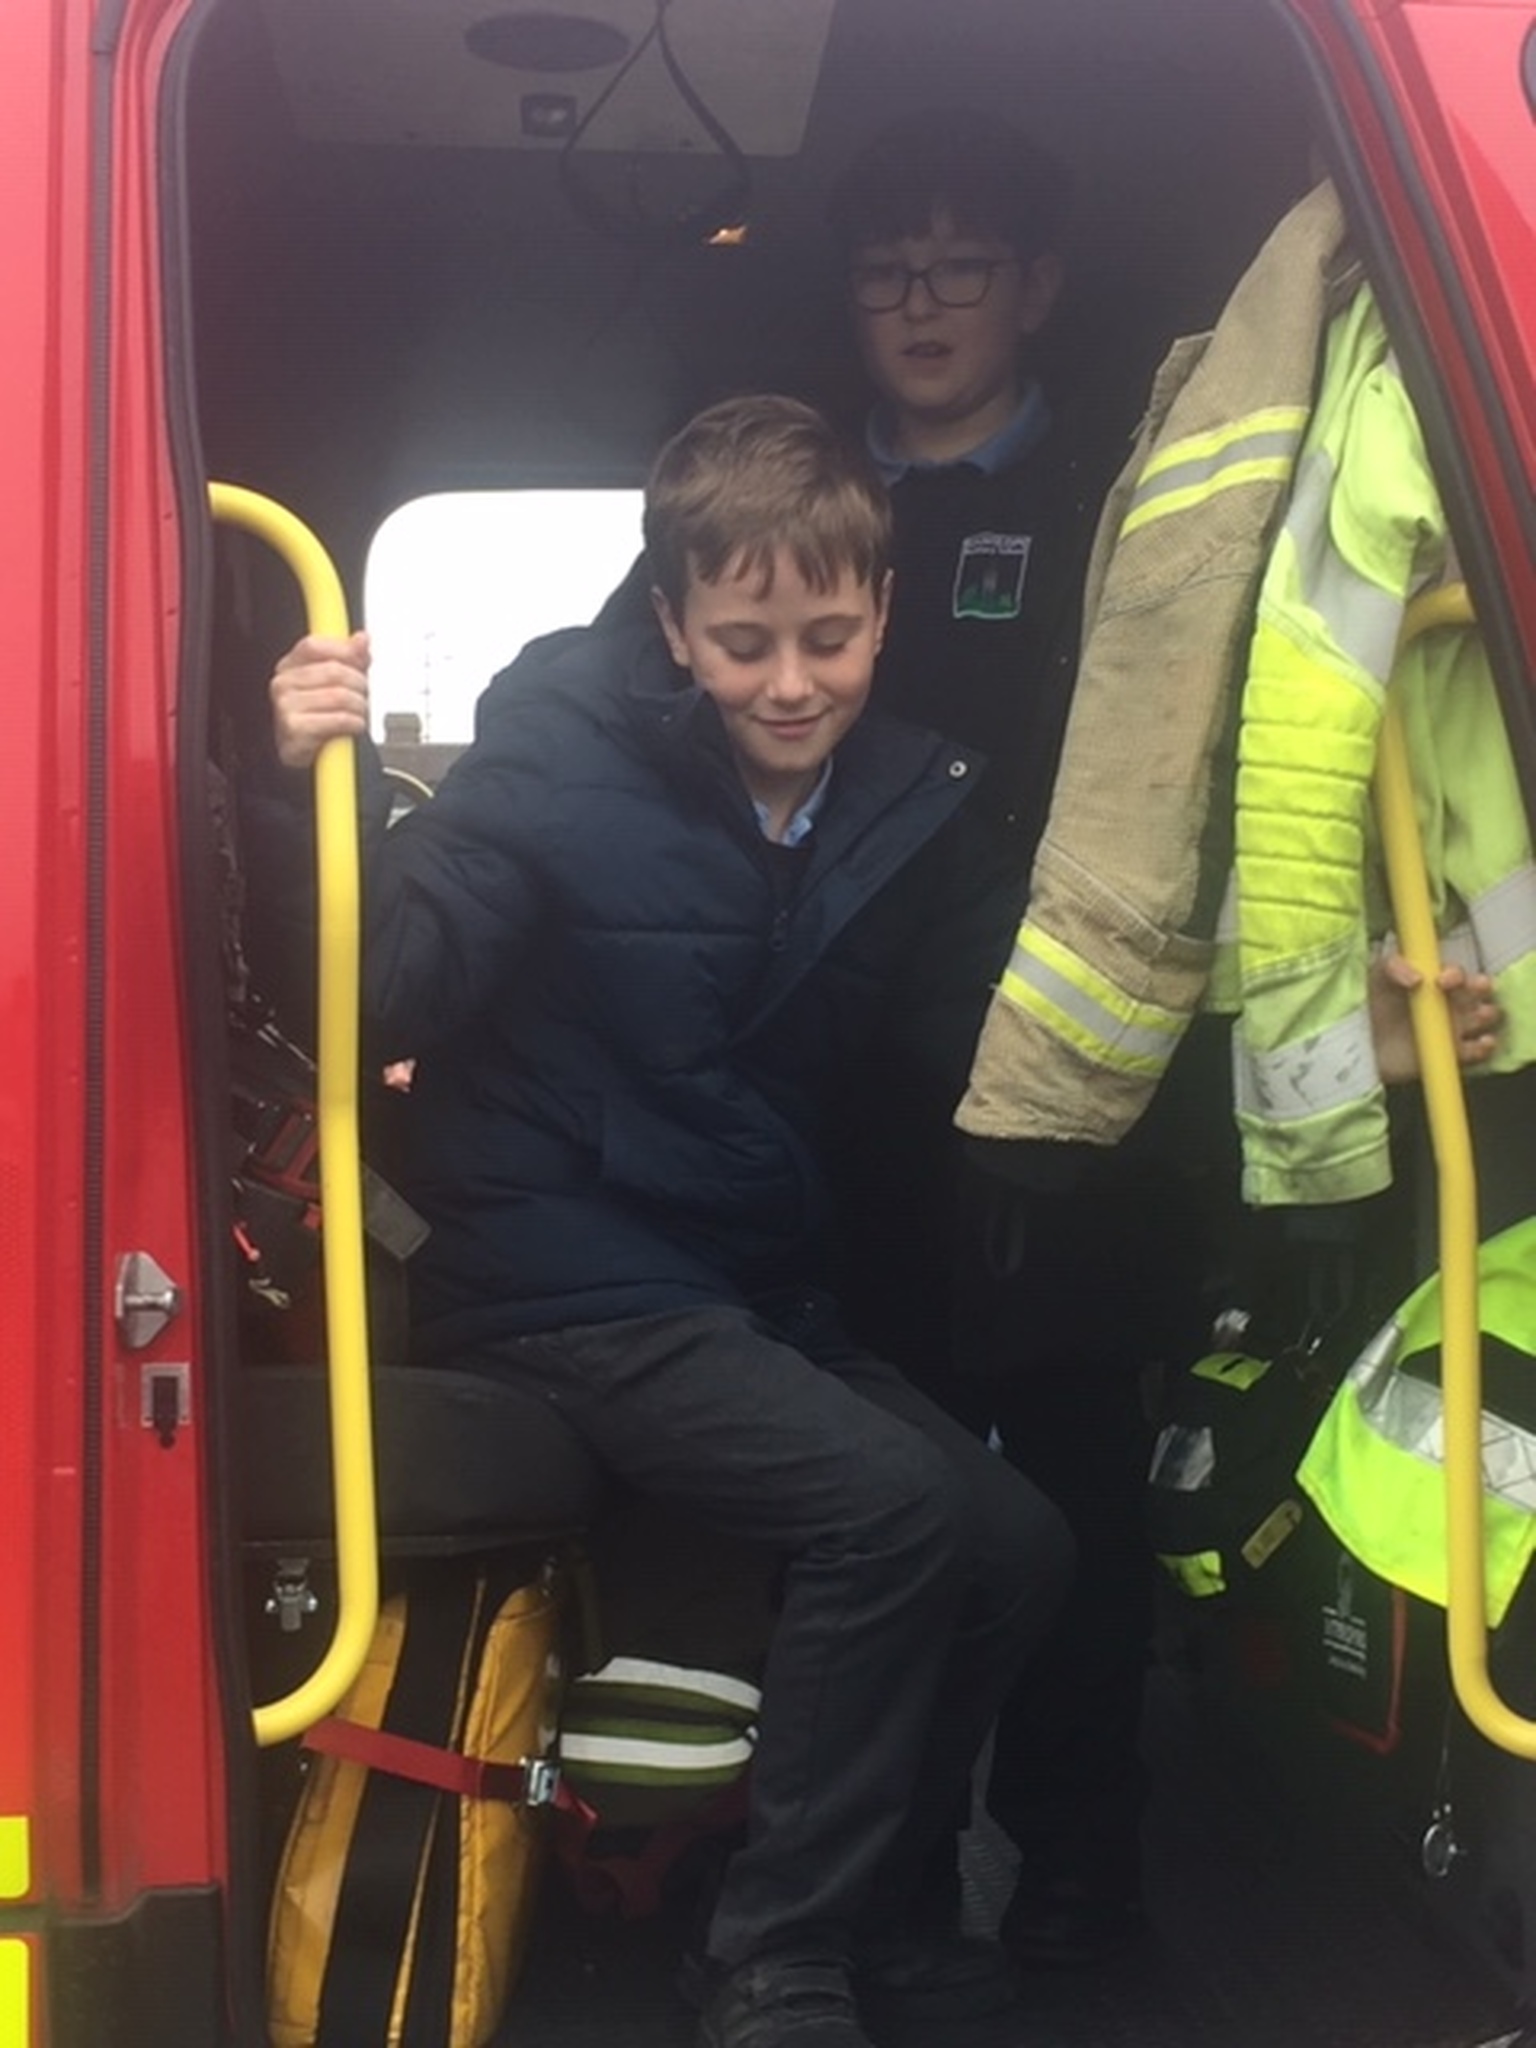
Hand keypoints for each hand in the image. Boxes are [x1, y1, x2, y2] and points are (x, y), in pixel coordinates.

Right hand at [270, 630, 371, 770]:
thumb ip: (350, 658)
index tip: (360, 661)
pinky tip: (353, 726)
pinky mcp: (295, 728)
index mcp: (290, 666)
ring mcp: (286, 706)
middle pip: (333, 670)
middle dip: (358, 684)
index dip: (343, 650)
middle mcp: (283, 683)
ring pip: (339, 695)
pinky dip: (354, 723)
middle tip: (363, 695)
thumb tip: (361, 639)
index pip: (314, 645)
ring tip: (359, 713)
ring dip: (359, 706)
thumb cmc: (318, 717)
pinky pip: (338, 719)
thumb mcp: (335, 683)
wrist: (306, 756)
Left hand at [1369, 951, 1500, 1083]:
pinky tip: (1480, 1041)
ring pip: (1487, 1015)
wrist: (1366, 1046)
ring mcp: (1458, 1027)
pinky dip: (1486, 1045)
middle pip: (1481, 989)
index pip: (1458, 973)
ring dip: (1486, 1014)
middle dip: (1479, 988)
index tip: (1442, 981)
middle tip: (1466, 993)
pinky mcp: (1457, 1053)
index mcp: (1438, 981)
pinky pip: (1481, 1049)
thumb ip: (1393, 967)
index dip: (1456, 974)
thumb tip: (1417, 978)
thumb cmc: (1376, 1007)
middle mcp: (1454, 1001)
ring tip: (1473, 1017)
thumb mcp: (1378, 978)